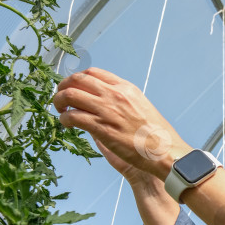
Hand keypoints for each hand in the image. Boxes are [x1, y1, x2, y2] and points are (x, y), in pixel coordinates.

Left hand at [53, 67, 191, 179]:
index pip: (93, 73)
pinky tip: (67, 125)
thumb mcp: (141, 108)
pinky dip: (64, 119)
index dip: (77, 79)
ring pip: (70, 95)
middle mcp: (115, 95)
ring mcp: (107, 110)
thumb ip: (122, 102)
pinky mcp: (101, 127)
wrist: (165, 151)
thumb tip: (102, 104)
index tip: (72, 88)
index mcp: (126, 88)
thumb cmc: (157, 135)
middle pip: (77, 80)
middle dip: (63, 87)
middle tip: (60, 99)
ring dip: (59, 102)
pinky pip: (72, 116)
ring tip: (61, 111)